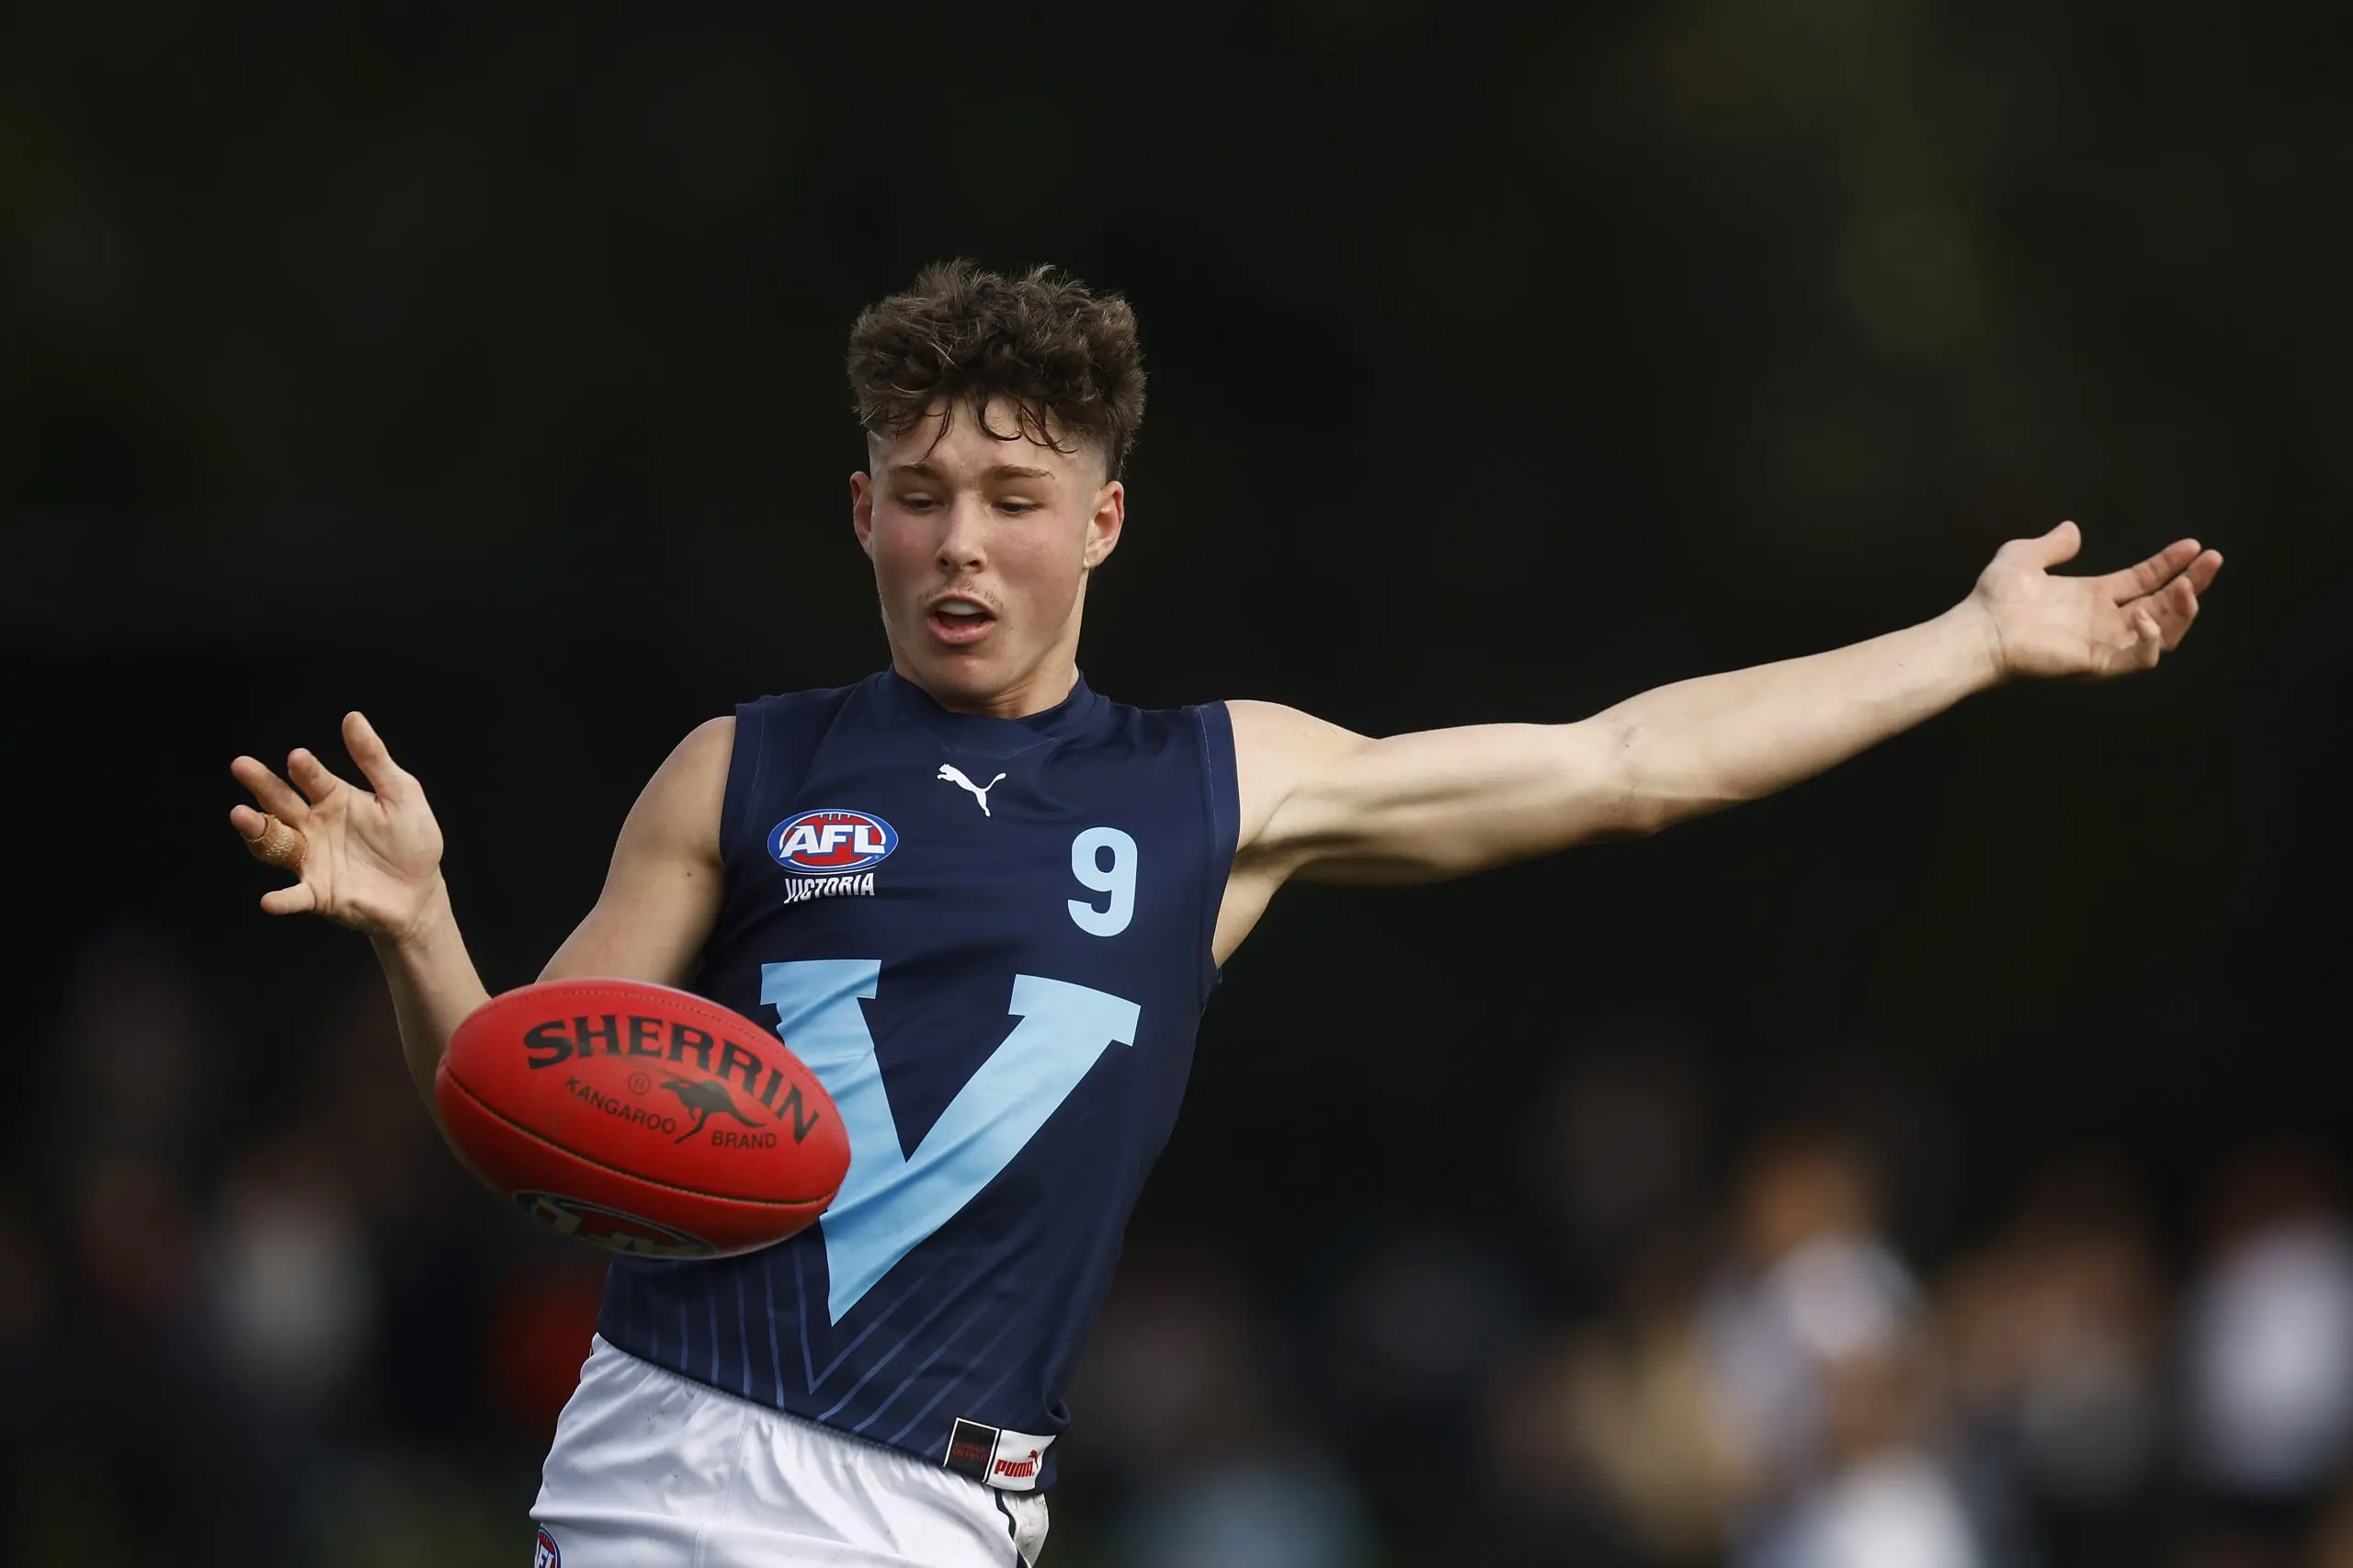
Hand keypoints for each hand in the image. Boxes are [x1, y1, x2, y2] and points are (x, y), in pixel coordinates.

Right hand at [229, 711, 447, 939]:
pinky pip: (295, 897)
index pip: (313, 778)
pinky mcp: (318, 893)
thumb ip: (375, 760)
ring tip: (240, 815)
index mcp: (334, 798)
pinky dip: (282, 900)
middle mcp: (314, 826)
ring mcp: (311, 859)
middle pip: (281, 801)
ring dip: (256, 831)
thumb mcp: (401, 795)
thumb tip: (352, 716)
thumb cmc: (411, 840)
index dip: (306, 768)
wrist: (419, 892)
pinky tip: (269, 900)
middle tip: (241, 765)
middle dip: (261, 784)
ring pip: (275, 843)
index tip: (298, 757)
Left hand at [1969, 521, 2223, 680]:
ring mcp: (2104, 643)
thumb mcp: (2024, 557)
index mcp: (2094, 596)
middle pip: (2164, 604)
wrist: (1978, 628)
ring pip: (2162, 634)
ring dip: (2182, 612)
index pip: (2145, 579)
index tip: (2194, 546)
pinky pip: (2140, 659)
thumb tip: (2072, 529)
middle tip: (2212, 560)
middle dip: (2193, 583)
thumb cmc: (1996, 597)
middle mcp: (2104, 620)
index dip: (2171, 563)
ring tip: (2188, 588)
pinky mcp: (2098, 663)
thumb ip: (2053, 544)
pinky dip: (2150, 641)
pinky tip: (2145, 616)